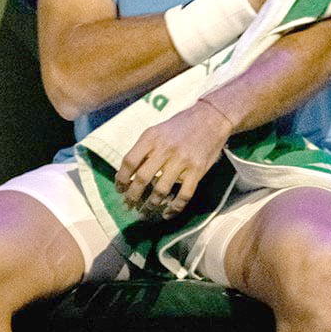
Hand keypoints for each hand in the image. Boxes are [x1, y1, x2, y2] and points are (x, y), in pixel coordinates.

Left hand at [115, 100, 231, 217]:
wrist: (211, 117)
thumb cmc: (180, 126)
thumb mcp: (158, 130)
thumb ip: (144, 149)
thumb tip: (129, 174)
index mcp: (151, 137)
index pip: (129, 161)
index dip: (121, 179)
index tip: (120, 189)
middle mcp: (165, 149)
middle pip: (142, 179)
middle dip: (133, 196)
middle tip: (129, 205)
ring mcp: (182, 161)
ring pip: (161, 190)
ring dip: (151, 205)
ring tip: (145, 211)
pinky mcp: (197, 170)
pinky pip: (184, 195)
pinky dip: (174, 208)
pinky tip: (167, 214)